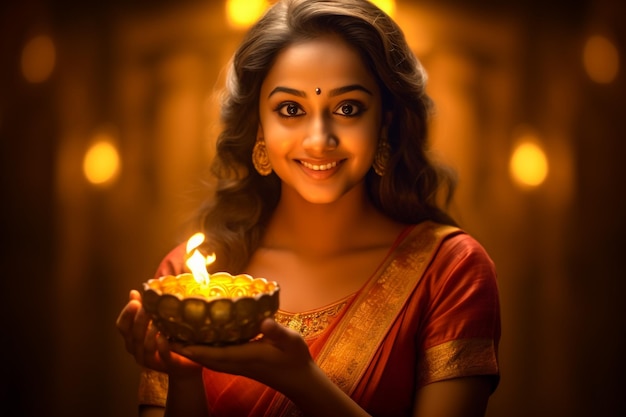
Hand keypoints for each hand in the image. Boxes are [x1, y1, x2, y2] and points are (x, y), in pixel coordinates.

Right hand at [115, 290, 200, 377]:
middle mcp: (138, 351)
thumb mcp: (155, 322)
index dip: (126, 314)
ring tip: (157, 318)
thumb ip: (143, 310)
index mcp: (133, 339)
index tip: (135, 301)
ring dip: (150, 331)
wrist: (186, 363)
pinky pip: (161, 355)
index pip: (122, 327)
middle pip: (133, 335)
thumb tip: (133, 292)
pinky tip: (164, 336)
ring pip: (145, 346)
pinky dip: (161, 345)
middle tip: (146, 307)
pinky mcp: (166, 365)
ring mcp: (151, 360)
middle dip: (139, 320)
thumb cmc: (168, 340)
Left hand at [170, 318, 314, 393]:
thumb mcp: (291, 341)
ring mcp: (235, 365)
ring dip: (189, 348)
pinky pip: (213, 357)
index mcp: (245, 356)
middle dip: (183, 347)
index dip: (193, 347)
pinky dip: (200, 349)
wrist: (298, 379)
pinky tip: (195, 339)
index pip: (213, 354)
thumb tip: (265, 322)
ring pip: (206, 358)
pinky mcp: (237, 363)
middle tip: (164, 331)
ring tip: (173, 334)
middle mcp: (235, 363)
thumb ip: (278, 332)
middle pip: (203, 357)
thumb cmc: (295, 359)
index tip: (174, 339)